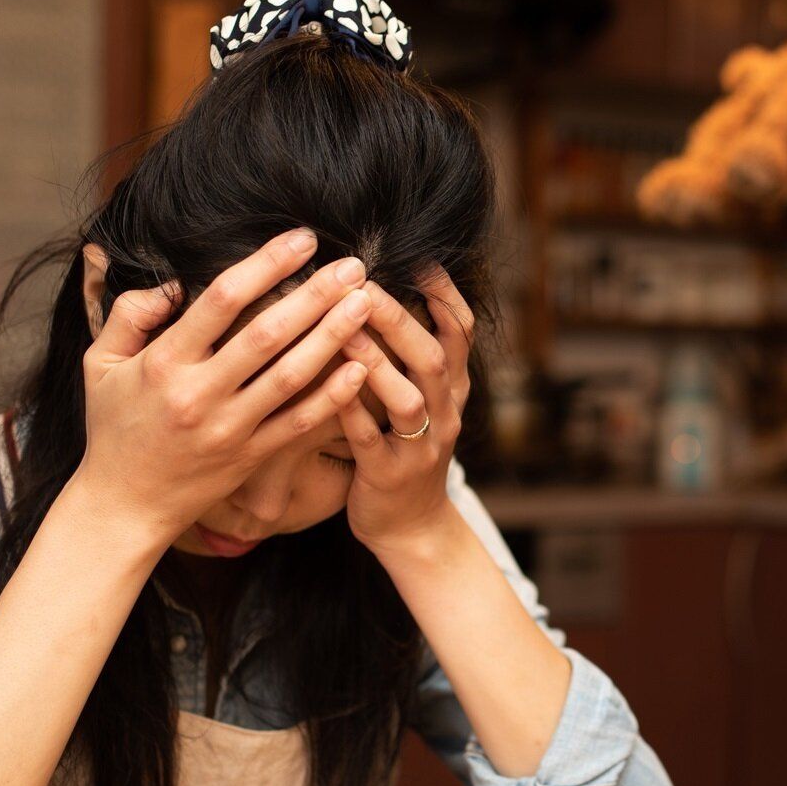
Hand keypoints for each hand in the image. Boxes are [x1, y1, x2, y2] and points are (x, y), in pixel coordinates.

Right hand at [72, 232, 374, 547]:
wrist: (125, 505)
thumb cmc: (113, 427)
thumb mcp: (99, 364)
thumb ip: (130, 314)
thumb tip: (173, 281)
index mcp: (164, 362)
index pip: (221, 301)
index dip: (266, 264)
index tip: (302, 239)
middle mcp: (200, 394)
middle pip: (268, 335)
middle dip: (315, 295)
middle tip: (353, 265)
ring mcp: (230, 429)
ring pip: (291, 377)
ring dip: (333, 337)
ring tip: (365, 303)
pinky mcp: (251, 457)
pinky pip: (299, 424)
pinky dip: (333, 397)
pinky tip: (362, 367)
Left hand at [335, 267, 475, 555]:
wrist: (412, 527)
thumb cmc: (404, 450)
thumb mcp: (422, 400)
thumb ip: (410, 356)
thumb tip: (379, 291)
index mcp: (451, 389)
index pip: (461, 332)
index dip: (444, 294)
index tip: (417, 258)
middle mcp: (444, 413)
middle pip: (432, 357)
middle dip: (398, 319)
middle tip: (363, 285)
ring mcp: (420, 447)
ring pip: (407, 399)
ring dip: (376, 362)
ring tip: (342, 330)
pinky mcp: (389, 476)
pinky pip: (369, 440)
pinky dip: (350, 412)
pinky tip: (325, 386)